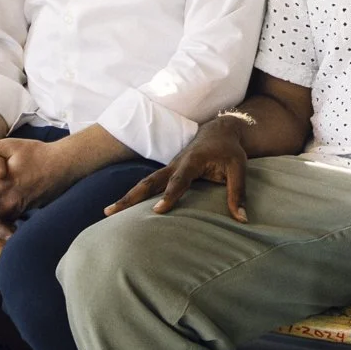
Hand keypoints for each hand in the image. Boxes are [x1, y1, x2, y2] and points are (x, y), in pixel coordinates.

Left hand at [0, 135, 83, 228]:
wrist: (65, 164)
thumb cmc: (37, 153)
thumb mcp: (11, 145)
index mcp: (3, 183)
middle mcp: (12, 198)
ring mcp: (23, 205)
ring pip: (3, 222)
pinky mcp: (31, 207)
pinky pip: (14, 219)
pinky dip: (5, 225)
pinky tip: (2, 227)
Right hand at [106, 117, 250, 219]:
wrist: (219, 130)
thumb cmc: (229, 150)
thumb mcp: (239, 168)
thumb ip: (238, 192)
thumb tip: (242, 219)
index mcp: (192, 161)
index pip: (179, 181)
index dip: (170, 195)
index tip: (157, 211)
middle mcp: (175, 164)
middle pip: (150, 181)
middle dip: (131, 197)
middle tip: (111, 212)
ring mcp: (168, 168)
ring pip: (145, 183)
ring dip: (127, 197)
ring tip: (107, 213)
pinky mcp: (167, 173)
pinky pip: (150, 185)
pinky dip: (135, 196)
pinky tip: (123, 211)